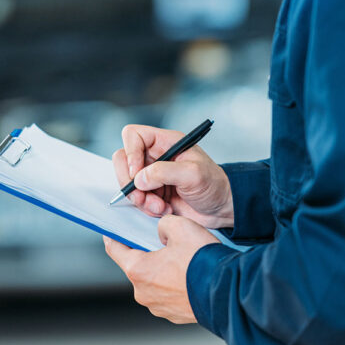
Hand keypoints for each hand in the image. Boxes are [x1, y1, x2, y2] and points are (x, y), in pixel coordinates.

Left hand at [104, 215, 218, 323]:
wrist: (227, 292)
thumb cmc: (203, 263)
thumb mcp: (181, 227)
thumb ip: (164, 224)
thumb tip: (162, 230)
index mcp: (138, 270)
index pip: (114, 250)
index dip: (113, 236)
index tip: (112, 232)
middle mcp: (143, 292)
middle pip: (137, 266)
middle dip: (148, 253)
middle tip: (166, 243)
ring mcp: (158, 306)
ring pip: (154, 281)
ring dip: (163, 270)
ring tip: (184, 261)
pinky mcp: (174, 315)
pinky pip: (168, 294)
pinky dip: (175, 285)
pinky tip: (190, 275)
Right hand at [112, 124, 233, 228]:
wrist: (221, 208)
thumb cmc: (214, 184)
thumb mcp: (193, 174)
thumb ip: (164, 172)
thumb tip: (139, 178)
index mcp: (165, 142)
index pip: (133, 135)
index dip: (130, 152)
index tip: (137, 173)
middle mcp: (155, 156)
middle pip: (123, 159)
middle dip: (129, 181)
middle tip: (142, 197)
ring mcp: (151, 175)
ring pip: (128, 182)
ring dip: (140, 199)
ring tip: (160, 207)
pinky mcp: (151, 193)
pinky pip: (136, 198)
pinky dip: (145, 207)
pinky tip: (163, 209)